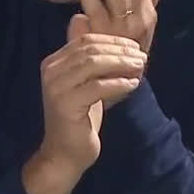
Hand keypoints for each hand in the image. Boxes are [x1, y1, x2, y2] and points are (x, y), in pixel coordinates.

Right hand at [35, 14, 146, 180]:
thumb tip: (126, 45)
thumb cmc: (80, 119)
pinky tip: (133, 84)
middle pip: (91, 49)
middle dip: (120, 51)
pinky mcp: (66, 104)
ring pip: (94, 64)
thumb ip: (97, 64)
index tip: (136, 47)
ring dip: (122, 63)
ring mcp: (56, 87)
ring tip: (141, 67)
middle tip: (142, 56)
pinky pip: (98, 86)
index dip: (113, 40)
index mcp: (53, 62)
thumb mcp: (88, 85)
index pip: (86, 40)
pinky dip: (118, 83)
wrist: (65, 153)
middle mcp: (50, 71)